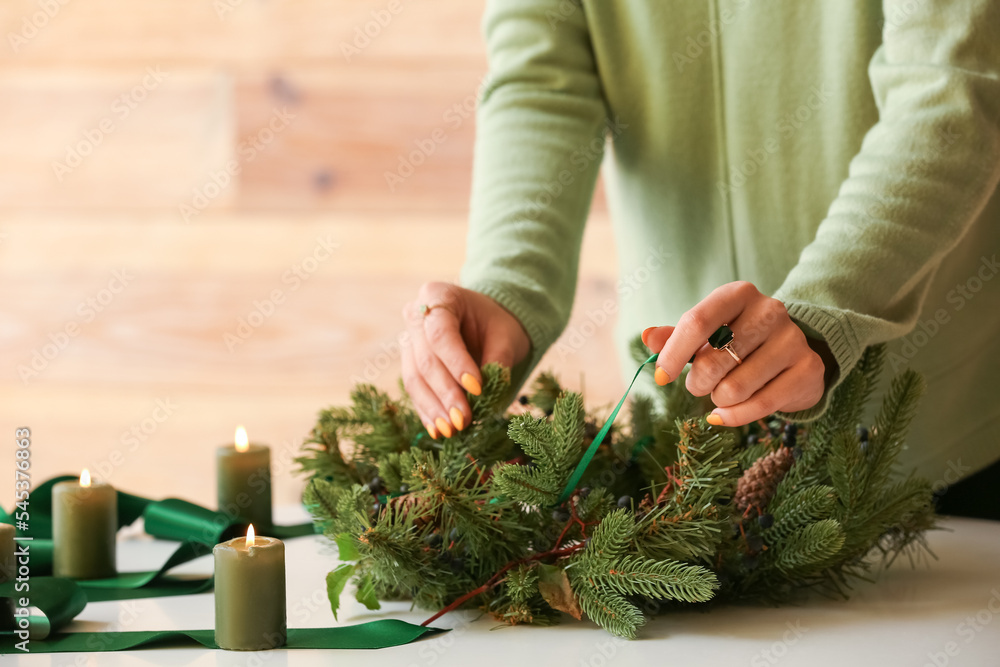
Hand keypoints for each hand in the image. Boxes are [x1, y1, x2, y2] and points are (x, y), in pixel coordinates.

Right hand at [401, 282, 530, 438]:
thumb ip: (497, 361)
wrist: (487, 323)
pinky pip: (415, 390)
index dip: (456, 362)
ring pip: (414, 378)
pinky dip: (427, 411)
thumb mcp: (506, 336)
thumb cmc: (498, 324)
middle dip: (445, 392)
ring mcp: (408, 341)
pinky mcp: (409, 364)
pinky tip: (438, 430)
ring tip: (451, 430)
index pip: (441, 333)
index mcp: (438, 295)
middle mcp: (416, 315)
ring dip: (433, 407)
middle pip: (425, 358)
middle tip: (463, 419)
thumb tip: (486, 396)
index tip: (477, 389)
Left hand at [641, 281, 826, 425]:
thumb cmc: (737, 340)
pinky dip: (734, 416)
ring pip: (734, 388)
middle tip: (699, 385)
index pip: (696, 322)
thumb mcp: (706, 333)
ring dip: (718, 399)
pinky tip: (724, 414)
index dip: (673, 354)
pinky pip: (760, 405)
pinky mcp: (808, 368)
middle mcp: (770, 311)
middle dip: (697, 383)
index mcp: (739, 294)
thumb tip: (647, 336)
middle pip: (713, 361)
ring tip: (721, 392)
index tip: (661, 377)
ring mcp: (792, 339)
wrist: (792, 352)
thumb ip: (676, 336)